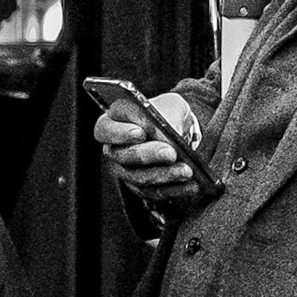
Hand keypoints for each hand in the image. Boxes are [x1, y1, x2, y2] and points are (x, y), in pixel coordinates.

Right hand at [94, 89, 200, 208]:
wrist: (176, 129)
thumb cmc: (166, 112)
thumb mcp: (169, 104)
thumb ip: (167, 113)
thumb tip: (172, 131)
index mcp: (111, 123)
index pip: (105, 130)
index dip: (120, 133)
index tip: (140, 132)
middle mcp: (114, 150)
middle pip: (123, 157)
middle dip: (148, 155)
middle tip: (170, 152)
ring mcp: (126, 171)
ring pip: (139, 178)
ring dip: (164, 175)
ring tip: (186, 170)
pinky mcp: (142, 187)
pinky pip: (156, 192)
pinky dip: (176, 189)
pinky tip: (192, 184)